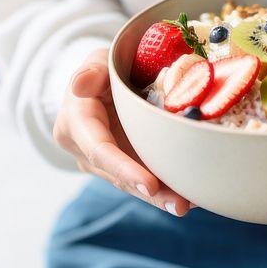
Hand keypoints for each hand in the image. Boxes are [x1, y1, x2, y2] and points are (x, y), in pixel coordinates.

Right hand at [53, 48, 192, 215]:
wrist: (97, 84)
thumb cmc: (101, 70)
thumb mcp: (96, 62)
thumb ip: (91, 72)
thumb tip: (80, 84)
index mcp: (76, 123)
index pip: (99, 150)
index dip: (124, 168)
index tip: (150, 184)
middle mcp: (85, 150)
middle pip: (118, 175)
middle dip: (149, 193)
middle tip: (180, 205)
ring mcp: (103, 163)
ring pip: (131, 183)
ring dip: (160, 197)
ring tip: (188, 204)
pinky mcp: (122, 165)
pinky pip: (142, 179)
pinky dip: (165, 188)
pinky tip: (190, 196)